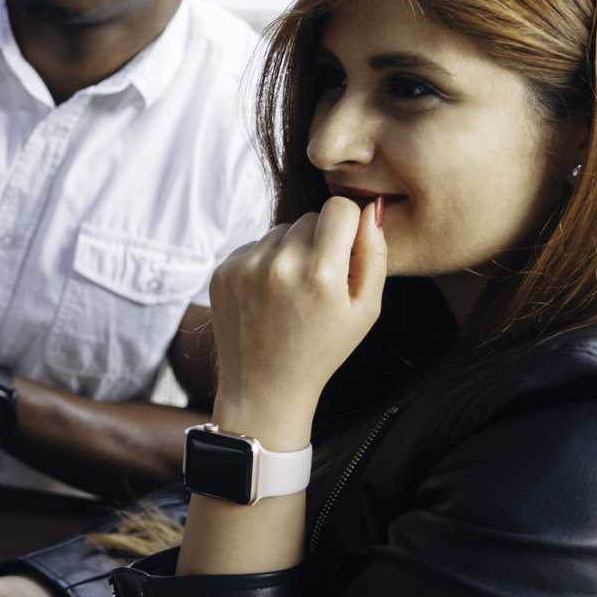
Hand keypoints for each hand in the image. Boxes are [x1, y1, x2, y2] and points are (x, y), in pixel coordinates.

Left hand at [206, 195, 386, 451]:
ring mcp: (245, 267)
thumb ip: (374, 255)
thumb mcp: (366, 310)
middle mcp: (280, 265)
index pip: (339, 207)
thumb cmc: (322, 350)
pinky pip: (254, 245)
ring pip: (280, 230)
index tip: (346, 247)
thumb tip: (371, 208)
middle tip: (319, 281)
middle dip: (319, 240)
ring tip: (293, 292)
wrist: (263, 389)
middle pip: (309, 217)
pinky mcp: (222, 271)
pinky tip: (269, 296)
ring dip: (290, 250)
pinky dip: (264, 262)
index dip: (348, 225)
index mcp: (321, 274)